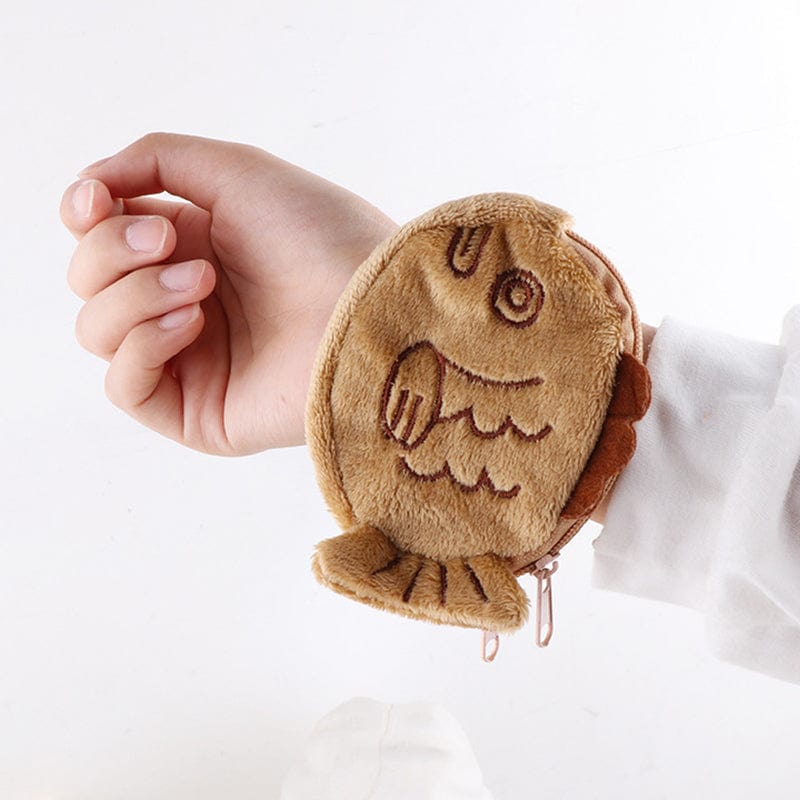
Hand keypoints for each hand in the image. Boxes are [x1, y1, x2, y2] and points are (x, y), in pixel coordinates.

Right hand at [61, 133, 397, 453]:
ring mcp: (191, 360)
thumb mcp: (236, 171)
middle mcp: (186, 302)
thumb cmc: (321, 236)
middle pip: (89, 280)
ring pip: (95, 330)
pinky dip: (141, 344)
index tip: (95, 200)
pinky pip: (122, 385)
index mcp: (194, 247)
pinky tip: (192, 322)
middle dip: (112, 251)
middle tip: (171, 244)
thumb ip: (155, 160)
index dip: (84, 214)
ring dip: (134, 295)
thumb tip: (89, 185)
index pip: (101, 234)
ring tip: (202, 286)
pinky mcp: (197, 411)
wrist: (371, 306)